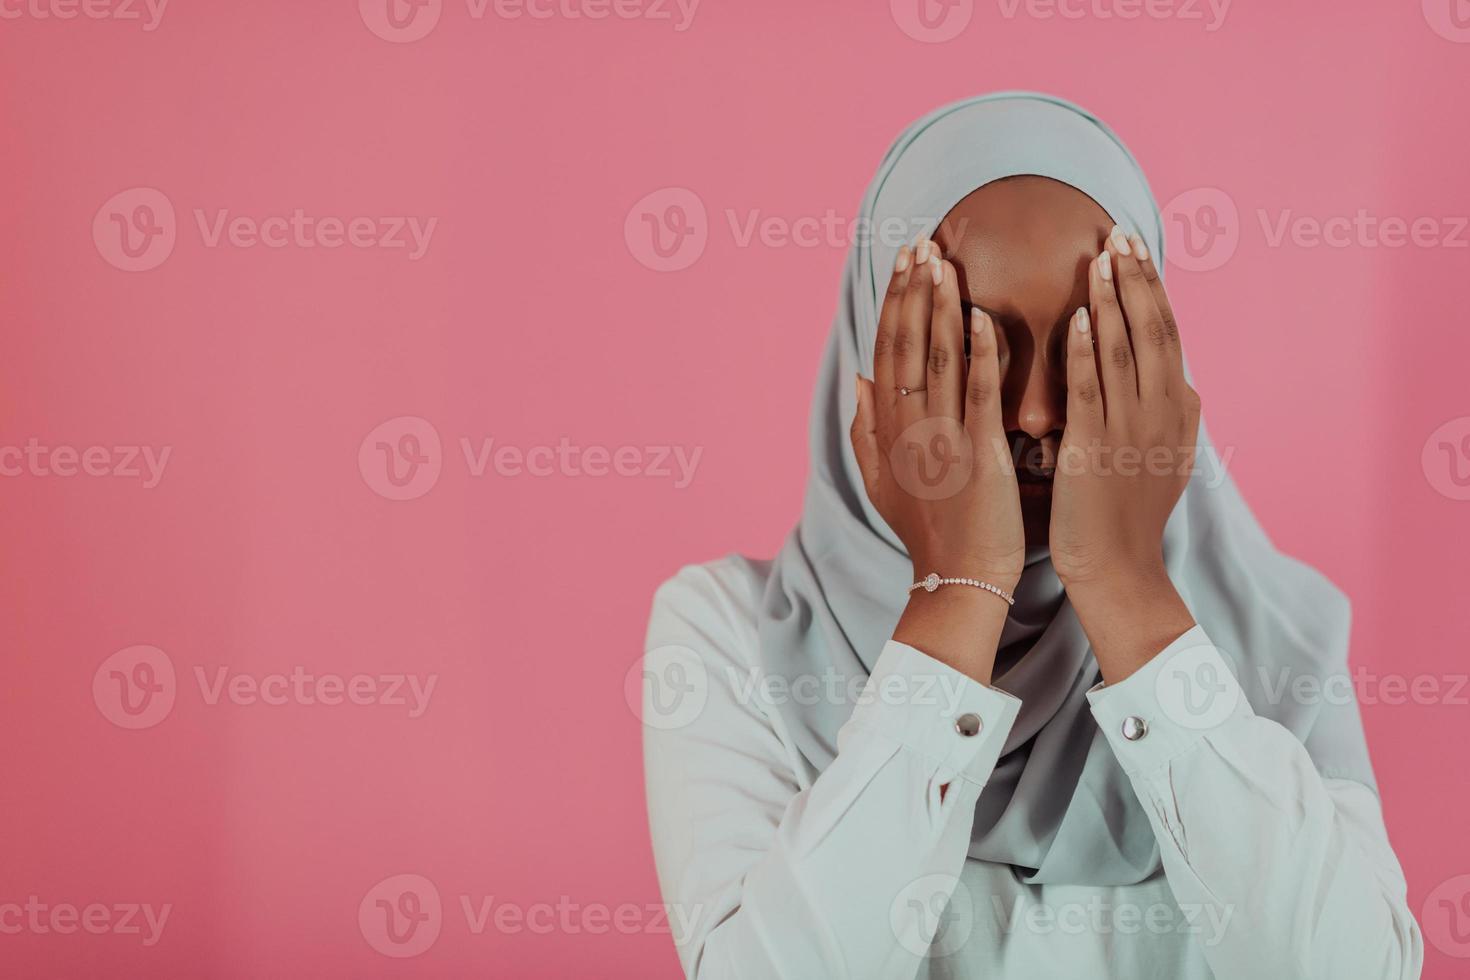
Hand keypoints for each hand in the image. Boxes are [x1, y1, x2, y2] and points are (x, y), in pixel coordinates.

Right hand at [849, 239, 1022, 682]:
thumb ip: (866, 429)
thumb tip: (859, 381)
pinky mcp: (977, 455)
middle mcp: (908, 428)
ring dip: (940, 308)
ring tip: (944, 263)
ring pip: (937, 360)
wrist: (959, 580)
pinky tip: (980, 316)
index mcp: (888, 429)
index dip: (895, 304)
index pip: (888, 351)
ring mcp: (941, 440)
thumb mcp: (883, 480)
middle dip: (913, 292)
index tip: (903, 263)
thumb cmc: (929, 531)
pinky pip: (976, 395)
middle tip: (920, 244)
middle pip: (907, 346)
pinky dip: (977, 355)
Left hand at [1050, 227, 1198, 678]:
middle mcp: (1163, 412)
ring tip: (1100, 257)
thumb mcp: (1164, 455)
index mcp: (1177, 409)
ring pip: (1125, 351)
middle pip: (1154, 329)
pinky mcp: (1098, 449)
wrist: (1119, 569)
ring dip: (1112, 300)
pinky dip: (1087, 349)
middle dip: (1137, 279)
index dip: (1151, 287)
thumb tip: (1183, 380)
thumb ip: (1170, 414)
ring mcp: (1132, 430)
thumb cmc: (1127, 513)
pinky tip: (1077, 315)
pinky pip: (1093, 389)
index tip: (1135, 248)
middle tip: (1121, 233)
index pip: (1167, 333)